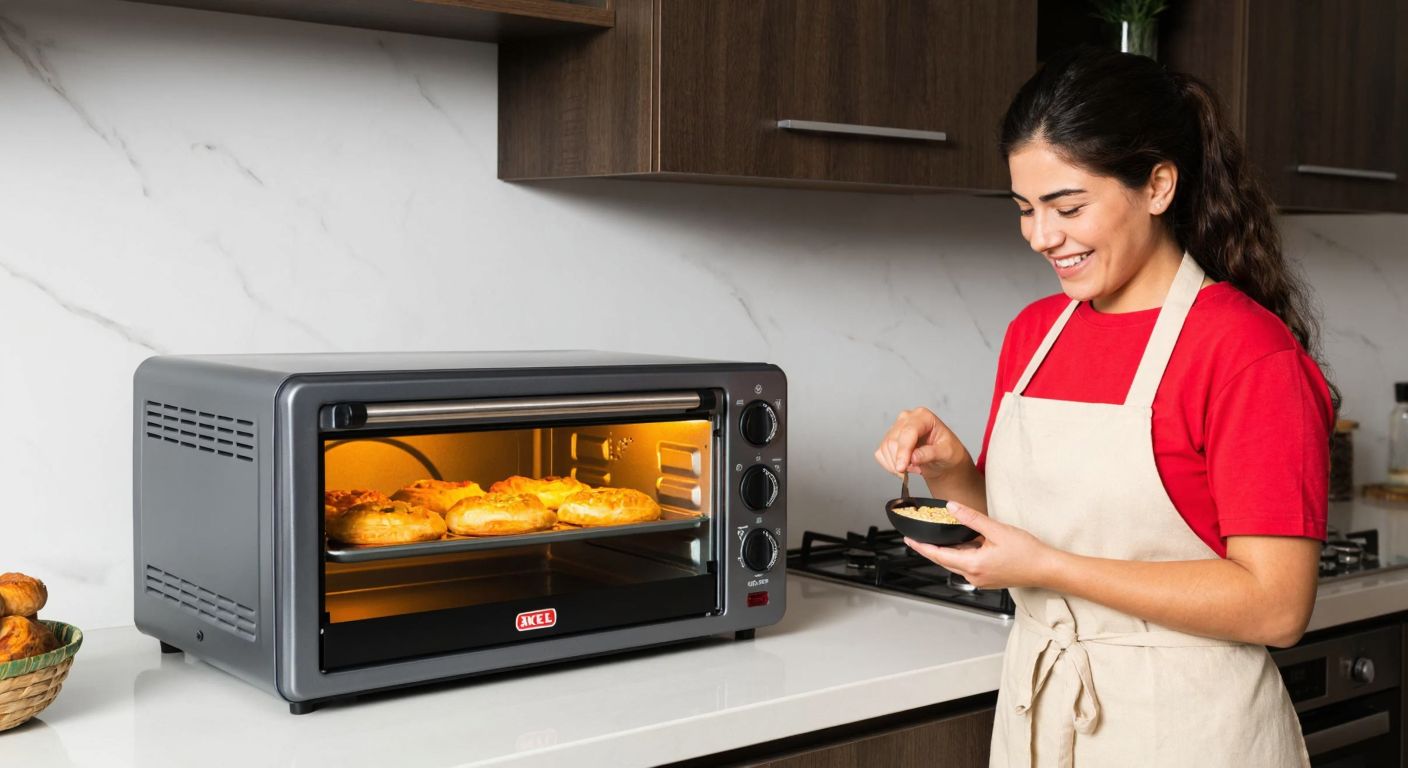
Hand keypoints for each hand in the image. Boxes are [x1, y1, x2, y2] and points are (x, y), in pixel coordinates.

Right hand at [874, 407, 970, 478]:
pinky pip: (881, 454)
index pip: (908, 431)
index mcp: (923, 416)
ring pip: (885, 448)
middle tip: (915, 471)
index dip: (903, 450)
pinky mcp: (889, 439)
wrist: (944, 459)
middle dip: (900, 460)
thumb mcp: (946, 453)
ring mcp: (896, 428)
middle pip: (894, 440)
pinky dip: (889, 465)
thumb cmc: (948, 451)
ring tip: (914, 468)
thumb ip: (930, 453)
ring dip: (896, 464)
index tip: (901, 467)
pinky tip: (904, 467)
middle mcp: (907, 419)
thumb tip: (913, 457)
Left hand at [903, 502, 1059, 589]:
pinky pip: (967, 566)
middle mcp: (974, 576)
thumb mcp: (997, 530)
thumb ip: (971, 518)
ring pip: (956, 564)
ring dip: (945, 553)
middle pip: (944, 561)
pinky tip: (962, 545)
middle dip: (929, 550)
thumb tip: (951, 507)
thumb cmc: (1027, 552)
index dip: (921, 547)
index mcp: (973, 565)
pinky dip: (960, 556)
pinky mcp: (988, 579)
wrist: (1047, 569)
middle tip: (915, 539)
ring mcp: (981, 579)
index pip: (939, 555)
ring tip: (936, 539)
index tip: (908, 540)